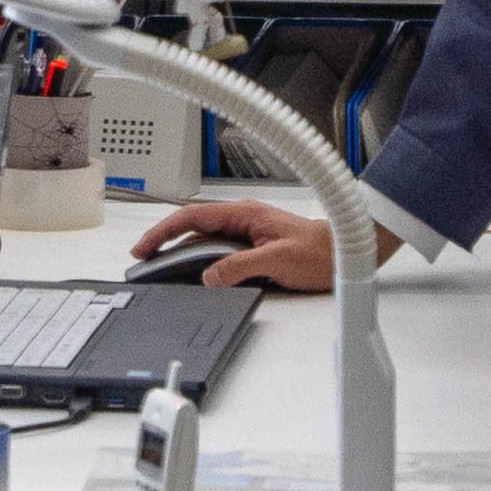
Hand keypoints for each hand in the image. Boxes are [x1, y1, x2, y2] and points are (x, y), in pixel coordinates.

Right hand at [134, 197, 332, 293]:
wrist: (345, 252)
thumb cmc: (320, 250)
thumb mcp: (277, 260)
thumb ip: (240, 267)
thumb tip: (210, 276)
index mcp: (244, 214)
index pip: (192, 216)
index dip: (163, 231)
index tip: (144, 246)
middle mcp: (242, 220)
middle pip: (193, 229)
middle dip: (166, 242)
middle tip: (144, 261)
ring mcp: (246, 234)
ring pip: (205, 242)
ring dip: (184, 254)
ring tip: (163, 270)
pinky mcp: (252, 248)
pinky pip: (219, 253)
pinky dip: (202, 263)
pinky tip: (195, 276)